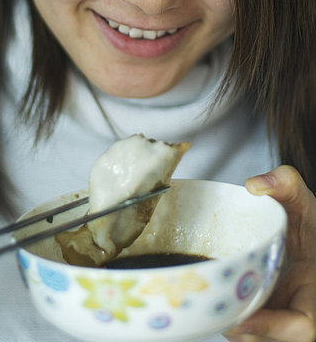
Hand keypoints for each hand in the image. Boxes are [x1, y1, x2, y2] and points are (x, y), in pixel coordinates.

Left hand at [225, 165, 315, 341]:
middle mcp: (300, 313)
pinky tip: (212, 292)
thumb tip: (255, 185)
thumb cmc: (310, 225)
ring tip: (205, 296)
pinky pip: (245, 327)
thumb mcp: (302, 200)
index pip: (303, 326)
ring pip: (252, 336)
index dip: (270, 327)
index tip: (239, 317)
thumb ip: (285, 183)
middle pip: (267, 337)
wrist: (307, 236)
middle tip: (209, 301)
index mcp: (315, 293)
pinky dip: (228, 313)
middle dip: (238, 324)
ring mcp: (281, 318)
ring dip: (229, 319)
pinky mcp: (264, 317)